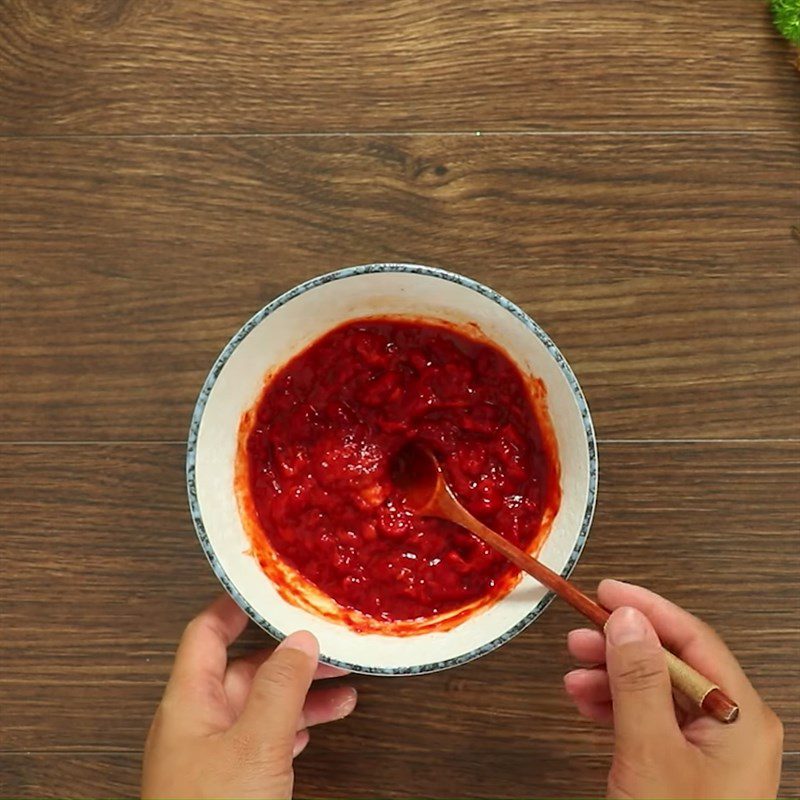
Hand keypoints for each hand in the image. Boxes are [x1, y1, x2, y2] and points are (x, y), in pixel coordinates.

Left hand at [142, 594, 356, 798]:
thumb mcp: (255, 743)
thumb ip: (280, 687)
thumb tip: (300, 639)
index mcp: (190, 702)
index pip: (207, 633)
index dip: (234, 604)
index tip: (267, 585)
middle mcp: (199, 723)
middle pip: (245, 669)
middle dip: (288, 655)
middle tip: (328, 641)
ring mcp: (214, 755)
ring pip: (262, 706)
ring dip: (301, 693)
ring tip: (345, 687)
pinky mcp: (231, 784)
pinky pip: (265, 739)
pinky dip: (294, 727)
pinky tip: (316, 727)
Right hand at [564, 580, 782, 798]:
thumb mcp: (649, 751)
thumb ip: (638, 679)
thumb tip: (628, 617)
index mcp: (740, 716)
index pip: (693, 639)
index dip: (647, 608)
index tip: (604, 591)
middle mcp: (733, 726)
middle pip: (672, 662)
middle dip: (621, 646)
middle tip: (578, 636)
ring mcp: (712, 749)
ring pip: (656, 690)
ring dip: (612, 677)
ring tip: (573, 676)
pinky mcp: (688, 768)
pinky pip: (650, 719)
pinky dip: (616, 706)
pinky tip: (587, 704)